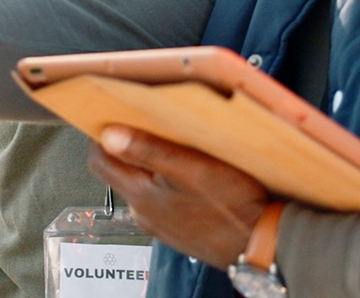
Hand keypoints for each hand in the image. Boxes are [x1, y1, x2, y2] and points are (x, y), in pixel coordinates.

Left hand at [87, 125, 268, 268]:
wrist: (260, 244)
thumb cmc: (231, 206)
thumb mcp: (191, 168)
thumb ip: (148, 150)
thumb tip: (109, 135)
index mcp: (140, 195)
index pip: (99, 161)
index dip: (101, 135)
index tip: (114, 115)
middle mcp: (143, 213)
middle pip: (120, 171)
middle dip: (130, 146)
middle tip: (150, 124)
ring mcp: (160, 224)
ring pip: (143, 185)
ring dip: (152, 165)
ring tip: (177, 148)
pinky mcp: (177, 229)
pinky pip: (163, 199)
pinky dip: (169, 183)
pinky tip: (192, 176)